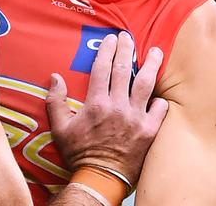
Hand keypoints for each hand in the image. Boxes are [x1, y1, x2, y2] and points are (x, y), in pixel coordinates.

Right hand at [45, 32, 167, 186]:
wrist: (100, 179)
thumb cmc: (79, 154)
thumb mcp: (60, 128)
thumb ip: (56, 101)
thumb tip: (55, 77)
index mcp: (96, 104)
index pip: (102, 68)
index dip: (106, 50)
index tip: (109, 38)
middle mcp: (117, 107)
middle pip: (123, 70)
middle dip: (126, 49)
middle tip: (128, 37)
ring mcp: (136, 118)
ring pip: (145, 84)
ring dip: (150, 64)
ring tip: (155, 51)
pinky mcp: (149, 131)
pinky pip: (160, 110)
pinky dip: (160, 100)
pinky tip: (159, 93)